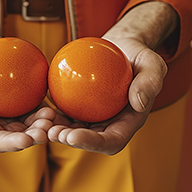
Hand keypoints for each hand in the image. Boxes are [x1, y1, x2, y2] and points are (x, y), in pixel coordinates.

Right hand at [0, 7, 54, 151]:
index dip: (10, 143)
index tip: (25, 140)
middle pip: (15, 137)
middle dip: (31, 138)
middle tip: (45, 130)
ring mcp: (12, 115)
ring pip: (30, 128)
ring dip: (42, 127)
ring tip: (51, 117)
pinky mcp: (25, 104)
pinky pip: (37, 112)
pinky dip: (46, 113)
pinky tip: (55, 108)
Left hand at [47, 1, 177, 154]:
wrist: (123, 48)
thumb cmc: (140, 56)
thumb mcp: (152, 64)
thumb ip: (149, 83)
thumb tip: (139, 104)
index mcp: (129, 122)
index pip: (111, 140)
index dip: (92, 143)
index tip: (73, 136)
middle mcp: (110, 125)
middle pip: (89, 140)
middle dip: (70, 141)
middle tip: (52, 132)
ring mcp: (94, 118)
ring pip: (73, 130)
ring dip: (56, 131)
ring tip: (40, 125)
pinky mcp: (80, 107)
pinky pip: (65, 113)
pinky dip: (52, 114)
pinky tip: (38, 108)